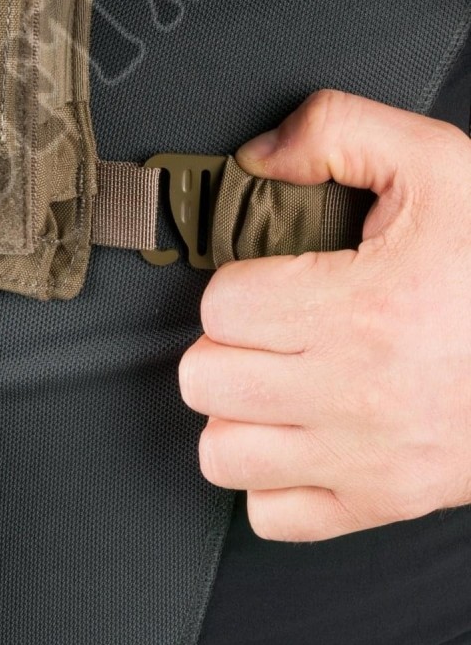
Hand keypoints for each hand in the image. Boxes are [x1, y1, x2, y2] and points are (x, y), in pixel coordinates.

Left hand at [179, 90, 470, 540]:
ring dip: (236, 412)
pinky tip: (299, 433)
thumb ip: (337, 130)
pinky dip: (271, 478)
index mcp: (363, 310)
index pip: (220, 305)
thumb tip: (256, 158)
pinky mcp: (383, 504)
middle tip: (271, 327)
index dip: (238, 283)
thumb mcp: (439, 165)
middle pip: (205, 378)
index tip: (274, 280)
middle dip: (227, 344)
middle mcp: (357, 396)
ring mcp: (367, 461)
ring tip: (275, 379)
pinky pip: (271, 514)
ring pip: (222, 452)